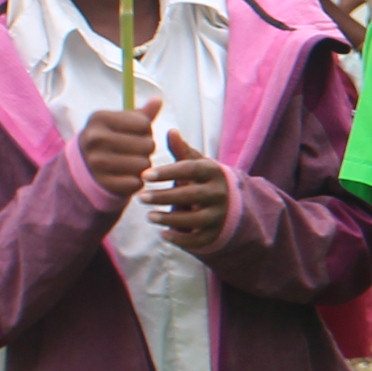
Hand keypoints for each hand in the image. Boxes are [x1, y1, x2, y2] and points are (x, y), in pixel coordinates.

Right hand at [78, 102, 163, 199]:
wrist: (84, 166)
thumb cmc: (111, 139)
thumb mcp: (121, 123)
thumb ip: (142, 114)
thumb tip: (158, 100)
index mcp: (99, 118)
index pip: (144, 123)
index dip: (146, 130)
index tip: (134, 134)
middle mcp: (94, 138)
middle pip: (147, 144)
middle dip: (147, 148)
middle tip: (135, 151)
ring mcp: (96, 162)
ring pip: (144, 164)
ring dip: (143, 165)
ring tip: (132, 162)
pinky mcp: (102, 183)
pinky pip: (136, 182)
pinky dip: (137, 181)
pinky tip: (126, 176)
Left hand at [144, 130, 231, 251]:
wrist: (232, 207)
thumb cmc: (205, 181)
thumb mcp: (198, 165)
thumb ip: (182, 151)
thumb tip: (171, 131)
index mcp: (214, 173)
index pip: (190, 169)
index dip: (167, 172)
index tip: (144, 175)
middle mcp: (220, 194)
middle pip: (190, 195)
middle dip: (162, 197)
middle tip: (139, 197)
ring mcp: (219, 216)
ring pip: (192, 220)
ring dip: (168, 218)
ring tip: (149, 216)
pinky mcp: (215, 234)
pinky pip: (196, 240)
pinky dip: (178, 238)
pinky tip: (162, 233)